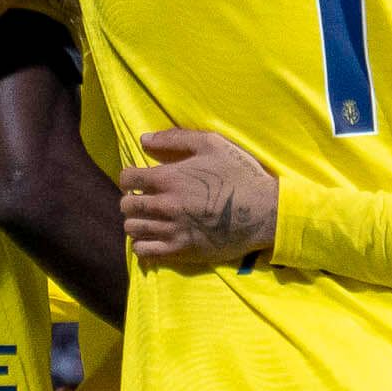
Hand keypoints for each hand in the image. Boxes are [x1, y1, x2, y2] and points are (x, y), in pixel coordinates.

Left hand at [119, 129, 276, 266]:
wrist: (264, 212)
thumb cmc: (240, 174)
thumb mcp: (212, 144)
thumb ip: (175, 139)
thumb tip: (143, 140)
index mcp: (169, 178)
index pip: (127, 179)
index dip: (130, 177)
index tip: (140, 180)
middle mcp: (165, 205)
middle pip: (127, 205)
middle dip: (132, 200)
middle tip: (145, 199)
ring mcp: (171, 230)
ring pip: (132, 228)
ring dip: (136, 222)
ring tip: (149, 219)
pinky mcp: (180, 251)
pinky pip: (144, 251)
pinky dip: (142, 244)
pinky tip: (152, 238)